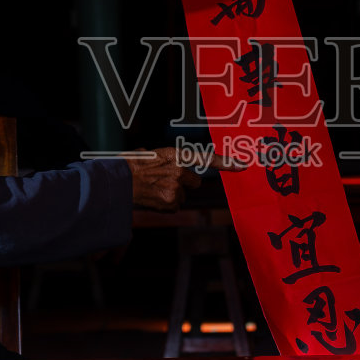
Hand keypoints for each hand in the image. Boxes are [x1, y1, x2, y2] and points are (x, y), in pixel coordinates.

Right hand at [127, 147, 244, 211]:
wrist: (116, 182)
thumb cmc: (130, 165)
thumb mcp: (149, 154)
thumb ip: (164, 157)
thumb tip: (160, 158)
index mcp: (176, 155)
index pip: (206, 158)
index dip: (226, 162)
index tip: (243, 165)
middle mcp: (180, 172)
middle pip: (194, 182)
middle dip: (183, 183)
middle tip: (163, 180)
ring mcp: (176, 189)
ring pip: (182, 196)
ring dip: (171, 194)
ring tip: (153, 189)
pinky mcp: (170, 203)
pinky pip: (175, 206)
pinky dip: (166, 204)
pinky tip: (153, 198)